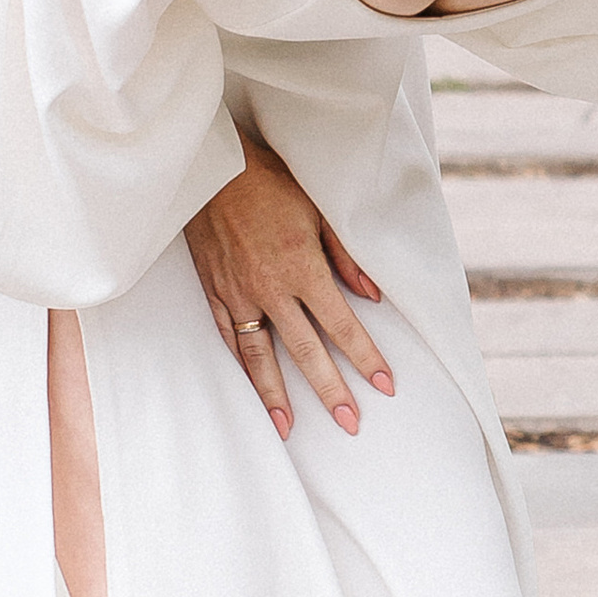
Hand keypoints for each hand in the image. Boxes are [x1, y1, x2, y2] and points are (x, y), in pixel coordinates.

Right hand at [184, 139, 394, 436]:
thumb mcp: (318, 210)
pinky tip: (251, 388)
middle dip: (330, 391)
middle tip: (350, 424)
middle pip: (306, 352)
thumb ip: (346, 256)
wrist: (212, 167)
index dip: (366, 358)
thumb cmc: (270, 182)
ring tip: (287, 429)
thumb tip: (373, 295)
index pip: (342, 325)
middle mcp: (270, 289)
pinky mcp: (214, 291)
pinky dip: (241, 367)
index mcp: (302, 268)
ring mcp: (238, 294)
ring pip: (260, 356)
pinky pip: (228, 338)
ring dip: (276, 395)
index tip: (385, 385)